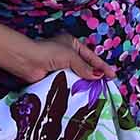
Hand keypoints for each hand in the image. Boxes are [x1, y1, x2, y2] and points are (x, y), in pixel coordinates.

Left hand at [0, 34, 114, 84]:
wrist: (27, 61)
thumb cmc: (48, 52)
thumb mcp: (71, 56)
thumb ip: (85, 67)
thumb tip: (97, 76)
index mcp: (72, 44)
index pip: (91, 57)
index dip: (102, 66)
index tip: (112, 75)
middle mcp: (67, 54)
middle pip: (85, 67)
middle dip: (95, 76)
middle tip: (107, 85)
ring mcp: (61, 67)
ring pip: (77, 76)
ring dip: (85, 83)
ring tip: (98, 92)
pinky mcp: (55, 77)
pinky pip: (68, 83)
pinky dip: (75, 88)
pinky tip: (82, 95)